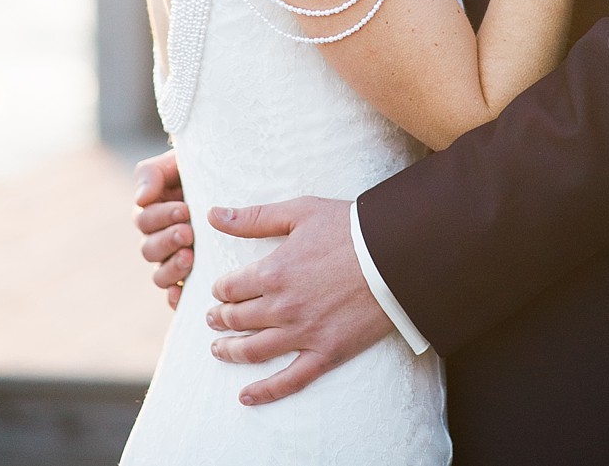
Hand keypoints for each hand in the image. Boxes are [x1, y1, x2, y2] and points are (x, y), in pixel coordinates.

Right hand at [134, 149, 194, 309]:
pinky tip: (183, 294)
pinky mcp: (190, 277)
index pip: (145, 221)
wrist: (229, 180)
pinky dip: (175, 297)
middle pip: (149, 249)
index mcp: (152, 212)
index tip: (185, 209)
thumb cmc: (200, 169)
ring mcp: (174, 259)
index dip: (162, 217)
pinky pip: (175, 295)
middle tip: (188, 233)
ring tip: (189, 258)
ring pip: (160, 274)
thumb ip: (152, 174)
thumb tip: (141, 199)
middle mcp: (160, 239)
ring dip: (171, 268)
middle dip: (168, 241)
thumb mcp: (175, 163)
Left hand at [206, 197, 392, 404]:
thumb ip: (254, 217)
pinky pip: (289, 380)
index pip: (230, 288)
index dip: (220, 290)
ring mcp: (303, 334)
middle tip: (213, 319)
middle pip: (237, 319)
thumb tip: (213, 215)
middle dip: (220, 318)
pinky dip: (264, 392)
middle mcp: (282, 307)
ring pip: (253, 351)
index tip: (220, 290)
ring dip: (230, 351)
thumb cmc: (350, 228)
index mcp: (273, 272)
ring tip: (219, 349)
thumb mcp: (300, 211)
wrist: (396, 254)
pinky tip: (245, 396)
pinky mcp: (326, 353)